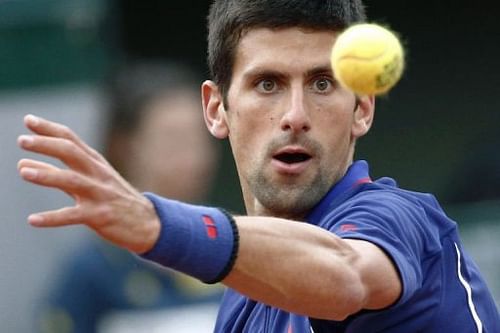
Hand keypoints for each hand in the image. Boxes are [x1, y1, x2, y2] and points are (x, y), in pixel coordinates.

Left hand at [17, 115, 159, 253]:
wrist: (147, 223)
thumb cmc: (114, 199)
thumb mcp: (86, 182)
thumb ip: (54, 173)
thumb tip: (21, 165)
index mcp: (95, 163)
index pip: (71, 140)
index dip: (50, 129)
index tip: (28, 120)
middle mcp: (98, 174)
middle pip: (71, 152)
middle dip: (47, 145)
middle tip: (21, 140)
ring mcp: (100, 194)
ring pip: (72, 181)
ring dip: (48, 175)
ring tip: (23, 172)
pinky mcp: (100, 216)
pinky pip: (73, 215)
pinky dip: (52, 218)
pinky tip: (32, 220)